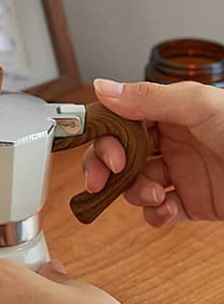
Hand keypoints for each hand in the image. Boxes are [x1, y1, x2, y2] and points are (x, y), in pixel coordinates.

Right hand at [85, 79, 223, 225]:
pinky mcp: (194, 204)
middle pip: (120, 157)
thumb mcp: (201, 106)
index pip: (121, 123)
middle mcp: (173, 143)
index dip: (106, 140)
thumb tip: (102, 88)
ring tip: (156, 195)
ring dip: (136, 193)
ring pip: (136, 186)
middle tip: (104, 180)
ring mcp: (182, 174)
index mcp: (171, 114)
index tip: (108, 154)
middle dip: (106, 170)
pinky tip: (166, 211)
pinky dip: (155, 215)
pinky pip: (160, 212)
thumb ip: (149, 98)